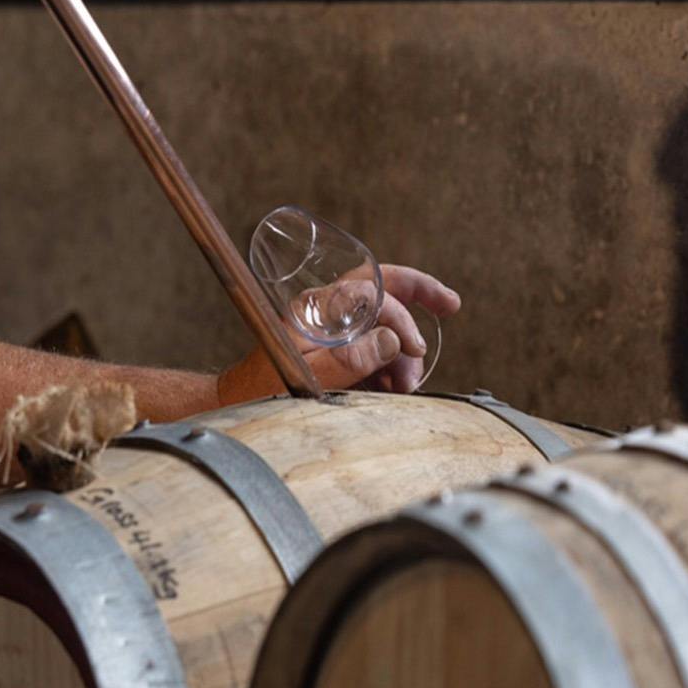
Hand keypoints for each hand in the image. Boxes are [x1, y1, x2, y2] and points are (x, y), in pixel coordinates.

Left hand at [218, 265, 461, 400]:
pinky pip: (373, 343)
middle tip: (451, 305)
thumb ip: (349, 359)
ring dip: (403, 350)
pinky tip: (394, 385)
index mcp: (316, 307)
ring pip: (382, 320)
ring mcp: (331, 327)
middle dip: (419, 291)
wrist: (237, 402)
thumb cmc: (262, 389)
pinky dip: (391, 362)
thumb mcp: (308, 377)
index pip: (372, 290)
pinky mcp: (335, 346)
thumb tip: (392, 340)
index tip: (414, 347)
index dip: (402, 314)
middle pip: (381, 285)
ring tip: (406, 384)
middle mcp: (325, 310)